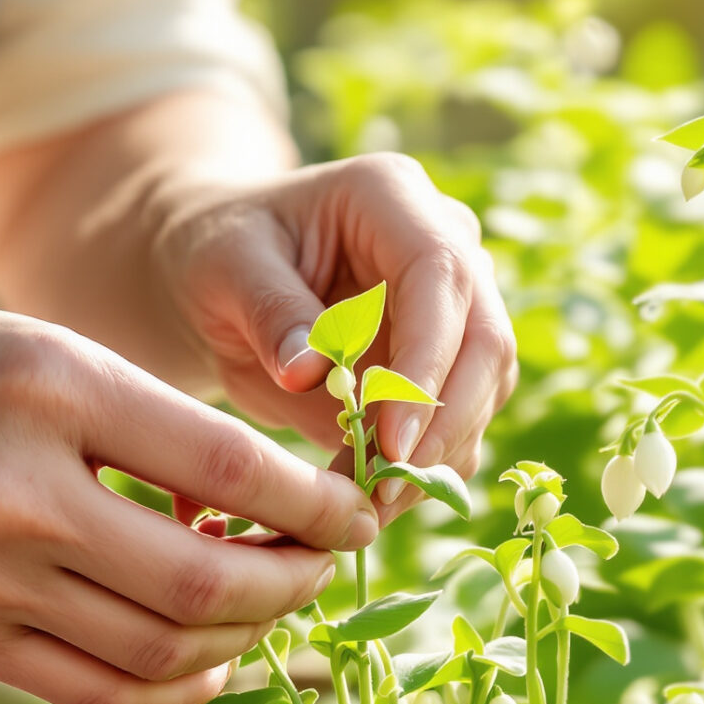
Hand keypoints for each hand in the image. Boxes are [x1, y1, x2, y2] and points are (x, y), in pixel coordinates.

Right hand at [0, 301, 375, 703]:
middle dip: (295, 583)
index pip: (225, 463)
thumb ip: (143, 419)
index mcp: (50, 387)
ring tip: (276, 607)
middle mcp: (16, 491)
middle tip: (329, 566)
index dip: (313, 504)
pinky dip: (172, 689)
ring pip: (162, 647)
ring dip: (244, 639)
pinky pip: (96, 691)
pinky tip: (208, 660)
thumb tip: (272, 501)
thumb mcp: (34, 348)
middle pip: (205, 577)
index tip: (358, 512)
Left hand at [149, 153, 515, 512]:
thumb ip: (271, 312)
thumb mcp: (225, 265)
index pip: (442, 277)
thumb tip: (312, 375)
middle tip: (384, 491)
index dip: (426, 363)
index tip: (391, 440)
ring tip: (364, 505)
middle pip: (486, 341)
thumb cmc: (217, 250)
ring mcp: (454, 310)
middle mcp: (445, 247)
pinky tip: (367, 501)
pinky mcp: (444, 367)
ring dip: (434, 458)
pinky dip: (420, 472)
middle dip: (443, 424)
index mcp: (394, 198)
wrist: (221, 278)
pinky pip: (456, 428)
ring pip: (483, 393)